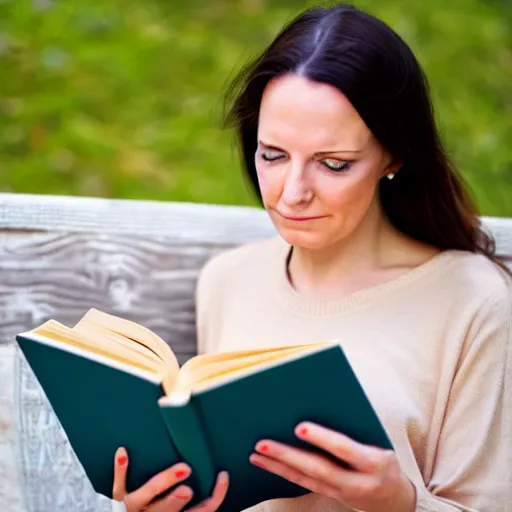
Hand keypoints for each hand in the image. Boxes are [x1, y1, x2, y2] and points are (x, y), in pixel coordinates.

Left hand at [112, 447, 228, 510]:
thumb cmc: (151, 510)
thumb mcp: (170, 510)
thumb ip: (184, 502)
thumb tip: (204, 468)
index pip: (202, 511)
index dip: (216, 495)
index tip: (223, 475)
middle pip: (170, 509)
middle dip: (177, 501)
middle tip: (188, 489)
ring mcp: (133, 508)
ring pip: (147, 495)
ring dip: (163, 482)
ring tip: (180, 469)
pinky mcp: (116, 501)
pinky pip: (118, 485)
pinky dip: (121, 469)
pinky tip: (123, 450)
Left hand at [249, 422, 415, 511]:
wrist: (392, 497)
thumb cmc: (382, 455)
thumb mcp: (379, 441)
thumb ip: (355, 425)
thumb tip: (322, 400)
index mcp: (374, 462)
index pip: (345, 449)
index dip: (323, 439)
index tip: (299, 427)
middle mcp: (358, 482)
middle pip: (319, 469)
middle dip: (289, 455)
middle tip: (263, 442)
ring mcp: (341, 492)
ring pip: (305, 479)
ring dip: (278, 465)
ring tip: (256, 451)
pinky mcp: (329, 495)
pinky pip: (302, 484)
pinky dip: (281, 472)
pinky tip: (263, 462)